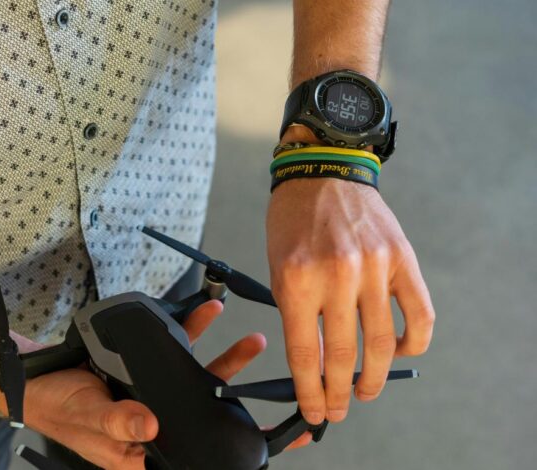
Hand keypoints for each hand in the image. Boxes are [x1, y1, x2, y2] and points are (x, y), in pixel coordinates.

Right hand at [23, 300, 272, 468]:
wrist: (38, 376)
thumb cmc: (59, 408)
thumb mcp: (88, 418)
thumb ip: (117, 423)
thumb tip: (150, 425)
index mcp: (147, 452)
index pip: (199, 455)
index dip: (234, 451)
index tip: (273, 443)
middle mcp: (159, 424)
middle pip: (209, 415)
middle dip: (243, 402)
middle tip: (282, 391)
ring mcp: (157, 394)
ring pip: (201, 381)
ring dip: (227, 361)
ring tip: (252, 342)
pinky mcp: (149, 367)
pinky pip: (177, 350)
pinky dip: (193, 331)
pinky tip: (208, 313)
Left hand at [266, 177, 434, 425]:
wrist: (322, 173)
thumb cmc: (293, 224)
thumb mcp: (278, 269)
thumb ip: (296, 314)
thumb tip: (316, 363)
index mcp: (296, 280)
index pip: (305, 353)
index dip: (310, 391)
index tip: (314, 411)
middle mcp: (337, 276)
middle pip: (344, 355)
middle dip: (339, 392)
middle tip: (337, 411)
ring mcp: (373, 267)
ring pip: (383, 342)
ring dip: (375, 377)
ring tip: (365, 392)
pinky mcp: (401, 259)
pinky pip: (419, 313)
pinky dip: (414, 342)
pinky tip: (401, 354)